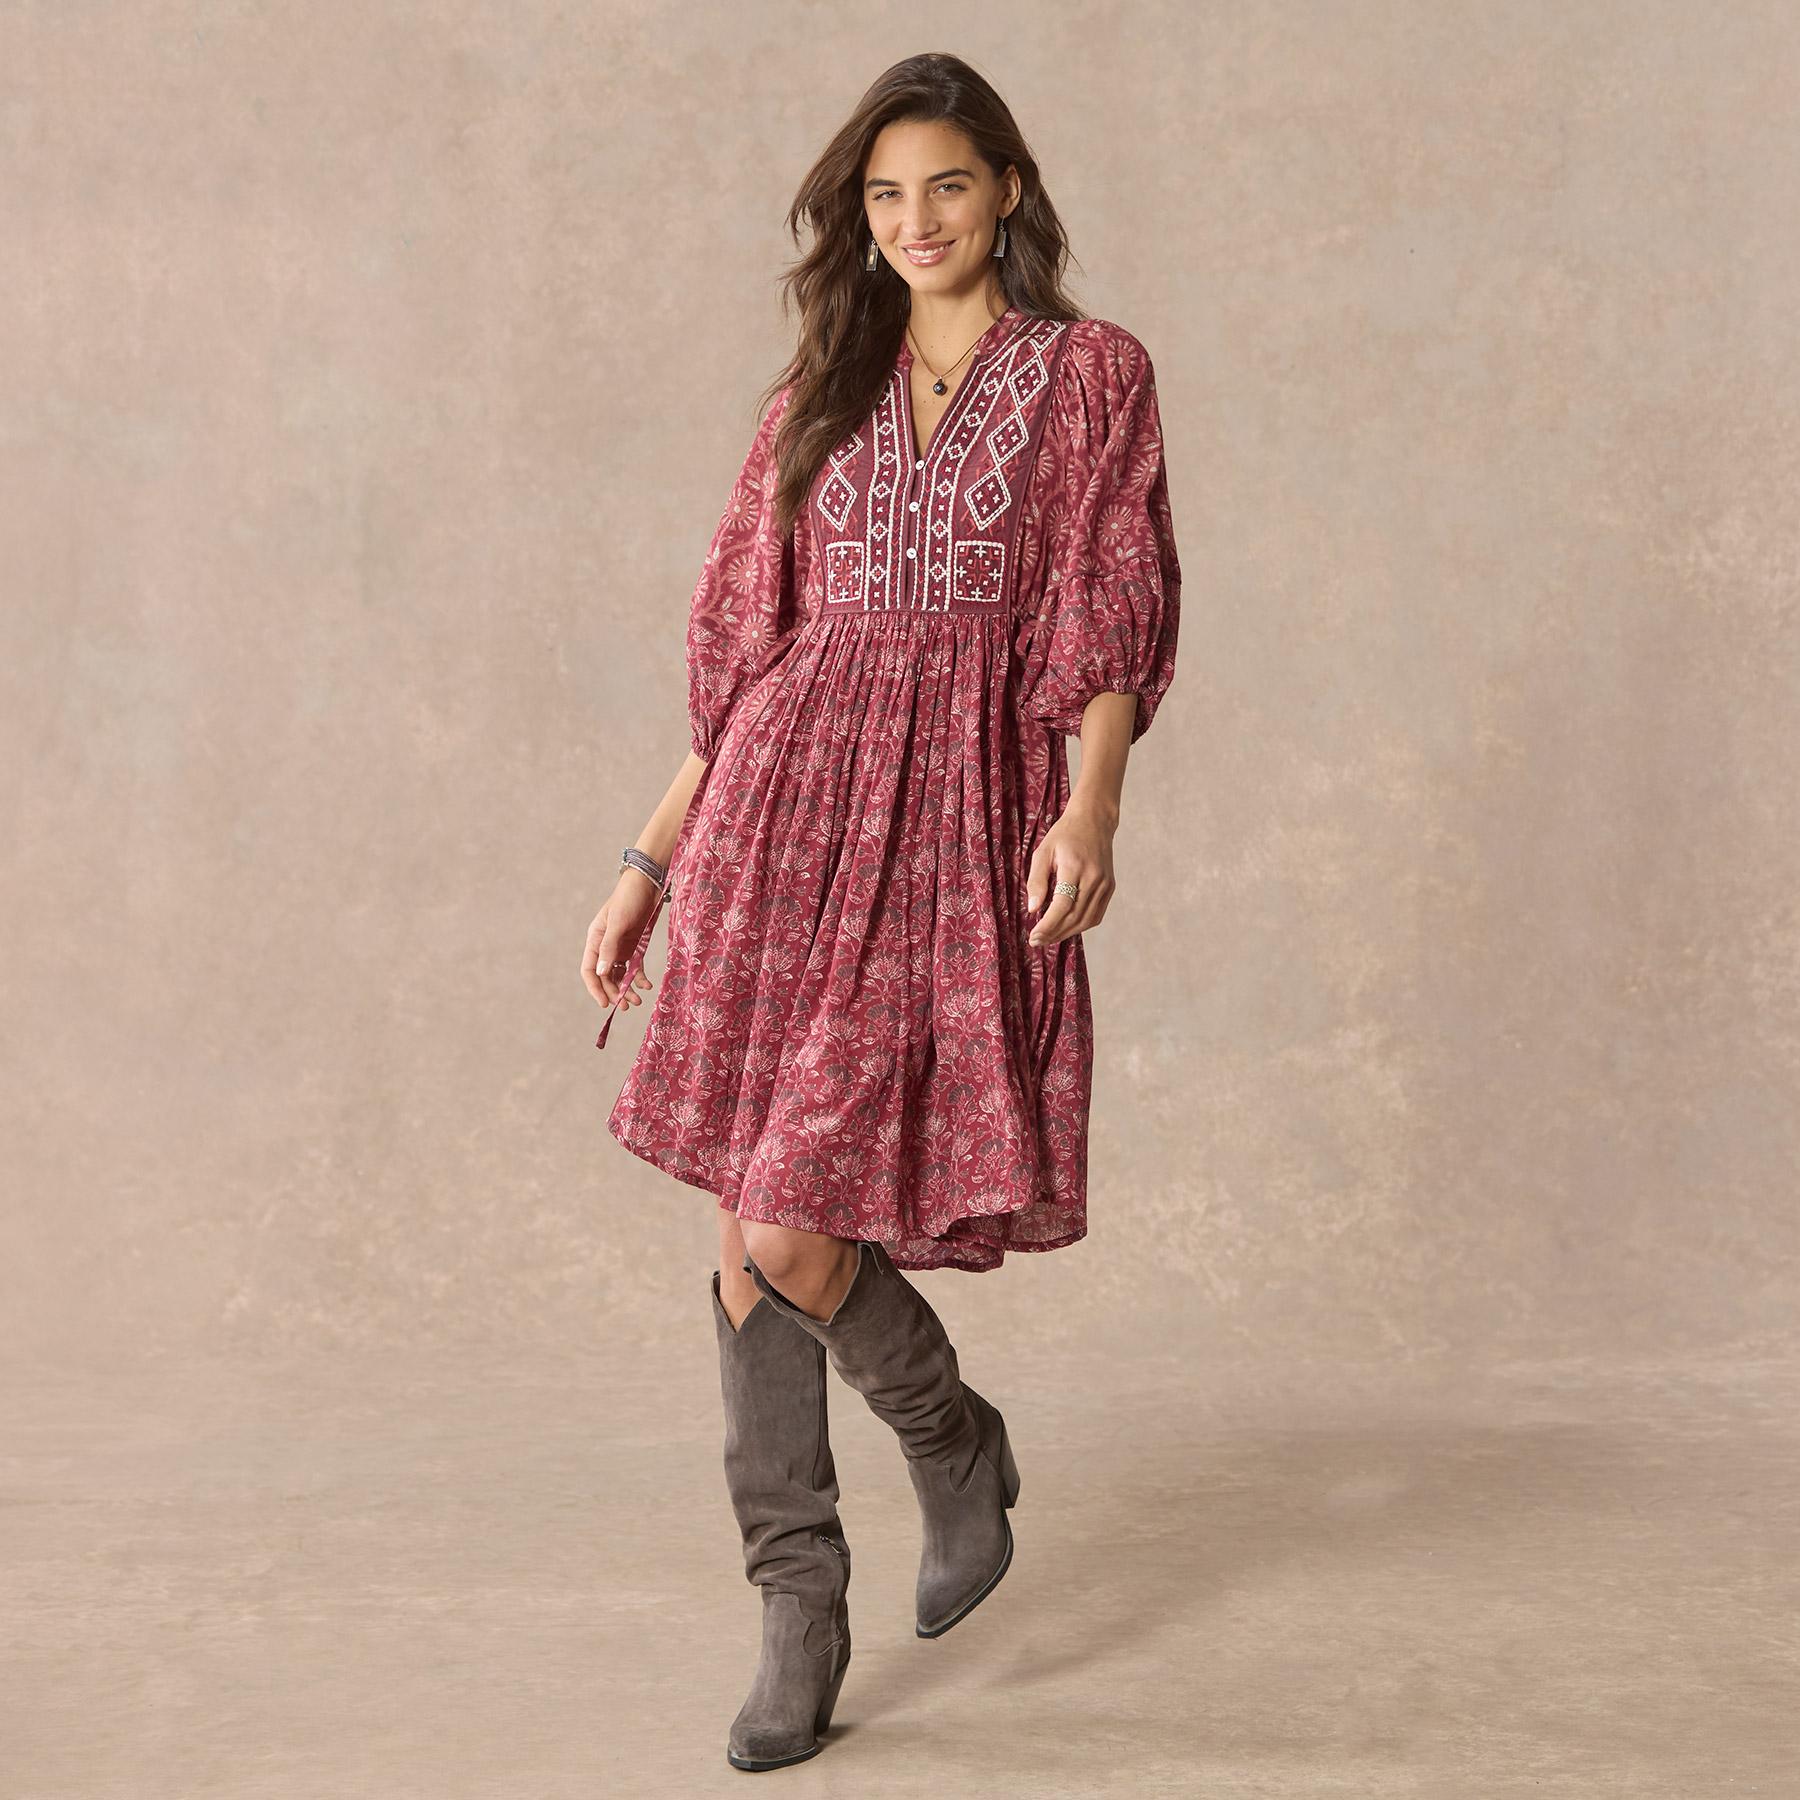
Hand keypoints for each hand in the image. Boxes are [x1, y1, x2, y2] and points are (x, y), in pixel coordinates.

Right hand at [582, 871, 661, 1010]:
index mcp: (595, 939)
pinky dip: (640, 977)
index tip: (605, 1004)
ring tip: (637, 1001)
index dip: (595, 988)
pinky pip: (635, 966)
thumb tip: (601, 973)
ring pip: (620, 974)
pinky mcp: (636, 945)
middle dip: (614, 992)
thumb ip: (609, 948)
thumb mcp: (618, 923)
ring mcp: (621, 946)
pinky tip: (647, 985)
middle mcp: (606, 945)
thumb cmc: (629, 899)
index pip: (589, 970)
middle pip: (605, 976)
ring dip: (627, 988)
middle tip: (626, 1006)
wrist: (648, 883)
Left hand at [1025, 797, 1116, 946]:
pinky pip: (1096, 915)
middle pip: (1075, 916)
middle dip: (1054, 933)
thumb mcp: (1043, 852)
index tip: (1034, 935)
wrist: (1094, 821)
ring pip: (1086, 920)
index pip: (1063, 904)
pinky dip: (1080, 926)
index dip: (1048, 924)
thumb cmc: (1064, 835)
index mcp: (1075, 866)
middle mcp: (1094, 878)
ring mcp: (1105, 884)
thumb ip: (1036, 881)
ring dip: (1066, 933)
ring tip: (1048, 938)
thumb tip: (1032, 909)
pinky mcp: (1110, 888)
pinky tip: (1065, 928)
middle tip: (1036, 941)